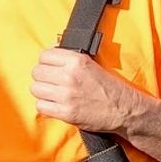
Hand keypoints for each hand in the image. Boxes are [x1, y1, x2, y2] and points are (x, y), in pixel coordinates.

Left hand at [30, 48, 145, 132]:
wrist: (124, 109)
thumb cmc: (110, 87)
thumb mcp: (92, 63)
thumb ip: (70, 56)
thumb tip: (52, 48)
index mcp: (77, 60)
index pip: (44, 55)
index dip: (45, 62)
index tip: (50, 68)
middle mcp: (70, 76)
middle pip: (37, 72)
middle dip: (42, 77)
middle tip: (51, 82)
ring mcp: (66, 95)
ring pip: (36, 89)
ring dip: (42, 92)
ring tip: (53, 94)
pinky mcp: (66, 112)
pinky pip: (41, 106)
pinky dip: (46, 107)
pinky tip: (55, 105)